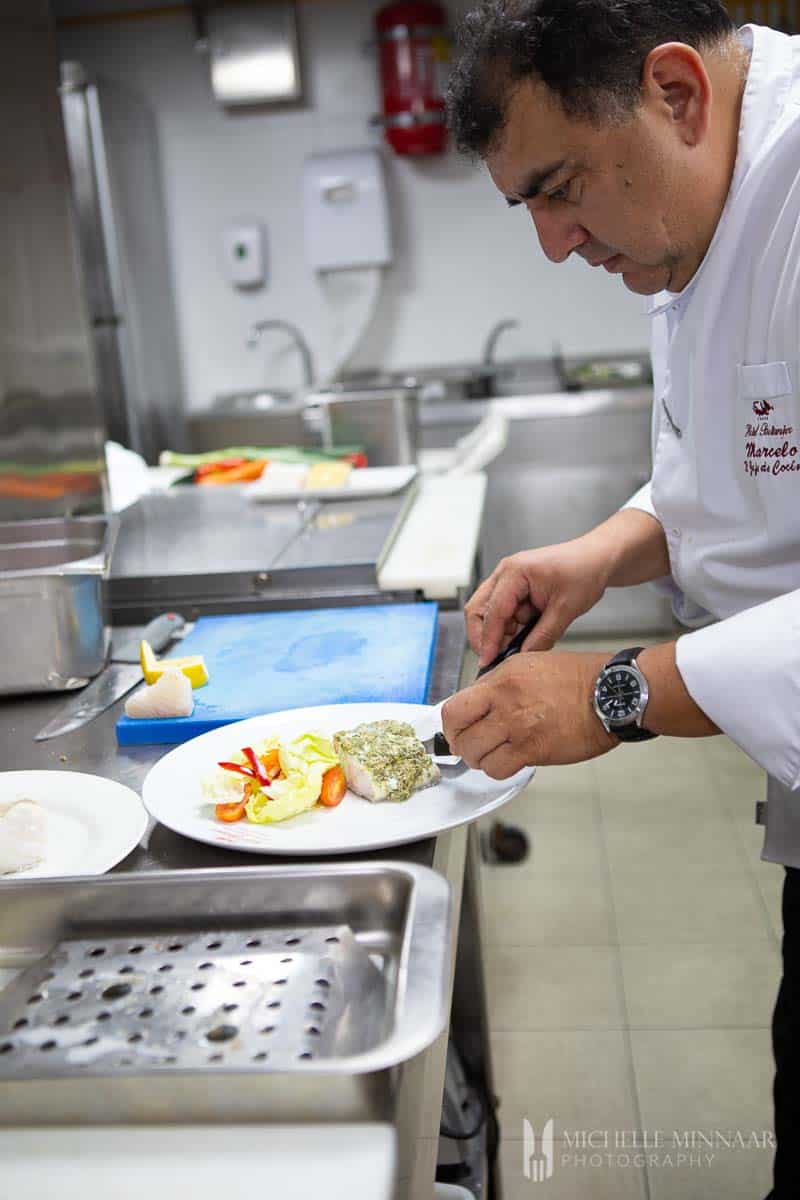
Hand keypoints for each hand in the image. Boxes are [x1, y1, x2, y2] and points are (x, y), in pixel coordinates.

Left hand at [442, 650, 617, 777]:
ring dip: (481, 759)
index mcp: (501, 680)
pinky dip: (498, 768)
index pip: (454, 708)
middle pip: (459, 735)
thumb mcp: (528, 664)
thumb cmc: (576, 678)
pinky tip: (509, 760)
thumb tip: (475, 701)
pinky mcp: (533, 750)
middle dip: (461, 744)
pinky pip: (498, 769)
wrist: (608, 693)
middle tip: (471, 744)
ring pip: (476, 756)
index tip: (456, 729)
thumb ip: (497, 683)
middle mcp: (504, 703)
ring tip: (494, 752)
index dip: (450, 724)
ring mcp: (517, 728)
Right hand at [465, 538, 611, 666]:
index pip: (492, 611)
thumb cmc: (584, 572)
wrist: (597, 558)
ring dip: (501, 631)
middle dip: (485, 636)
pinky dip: (511, 626)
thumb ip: (542, 636)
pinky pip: (503, 611)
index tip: (488, 661)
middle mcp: (505, 572)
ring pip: (489, 612)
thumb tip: (522, 657)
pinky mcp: (514, 587)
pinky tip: (528, 632)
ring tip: (523, 642)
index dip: (488, 640)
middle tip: (496, 657)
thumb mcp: (566, 609)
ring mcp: (507, 578)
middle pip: (478, 609)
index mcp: (515, 571)